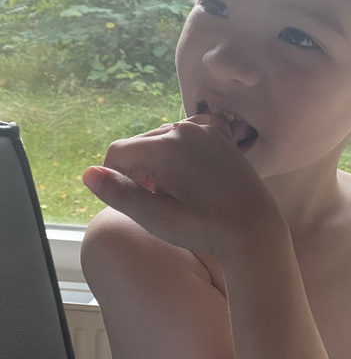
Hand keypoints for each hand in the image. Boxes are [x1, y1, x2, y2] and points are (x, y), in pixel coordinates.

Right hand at [82, 115, 281, 258]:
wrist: (254, 230)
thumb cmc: (204, 229)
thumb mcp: (156, 217)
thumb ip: (120, 193)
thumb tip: (88, 173)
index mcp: (164, 146)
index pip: (118, 152)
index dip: (115, 178)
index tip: (132, 202)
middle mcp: (184, 128)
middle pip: (140, 143)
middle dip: (137, 170)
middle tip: (155, 201)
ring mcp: (205, 129)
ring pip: (162, 139)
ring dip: (158, 161)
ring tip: (172, 192)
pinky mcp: (221, 136)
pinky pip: (188, 133)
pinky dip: (180, 149)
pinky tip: (189, 171)